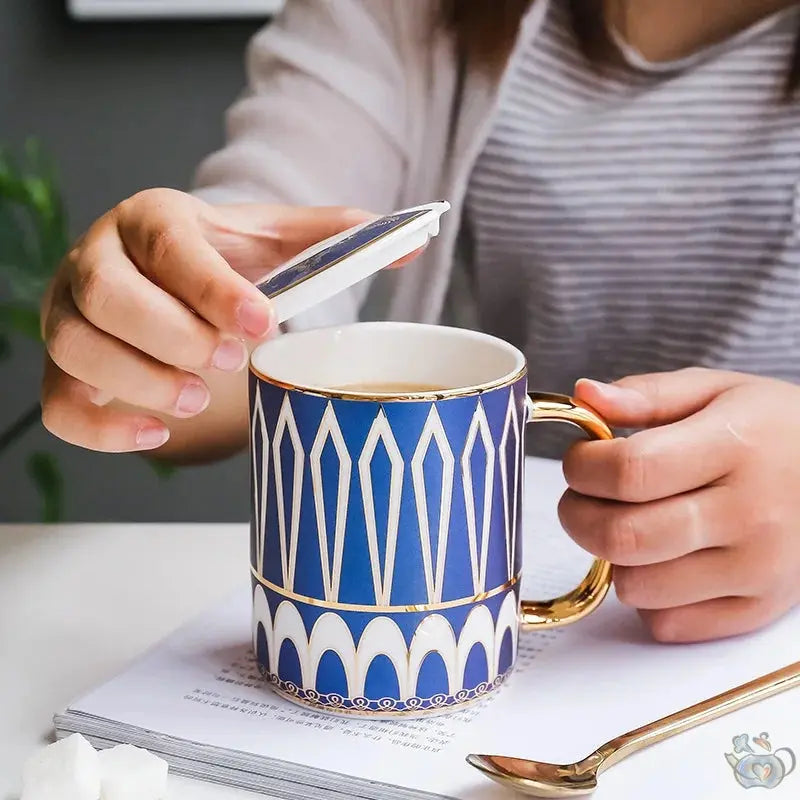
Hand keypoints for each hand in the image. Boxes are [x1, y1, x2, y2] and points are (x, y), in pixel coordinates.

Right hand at [40, 189, 377, 452]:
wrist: (161, 280)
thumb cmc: (218, 263)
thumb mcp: (271, 241)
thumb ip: (331, 238)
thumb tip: (411, 240)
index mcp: (152, 220)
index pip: (168, 244)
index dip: (212, 286)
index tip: (262, 322)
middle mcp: (97, 260)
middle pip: (107, 295)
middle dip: (174, 336)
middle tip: (229, 362)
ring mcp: (70, 316)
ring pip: (78, 349)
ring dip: (144, 382)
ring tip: (199, 397)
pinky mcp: (65, 369)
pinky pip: (61, 406)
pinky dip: (106, 429)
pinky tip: (158, 432)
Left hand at [559, 368, 799, 642]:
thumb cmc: (770, 429)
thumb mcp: (714, 390)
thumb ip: (645, 394)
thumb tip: (585, 395)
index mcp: (735, 447)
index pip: (632, 471)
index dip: (583, 467)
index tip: (579, 460)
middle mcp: (751, 514)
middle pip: (624, 536)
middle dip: (578, 516)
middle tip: (582, 497)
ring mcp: (756, 570)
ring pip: (637, 587)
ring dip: (611, 558)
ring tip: (628, 523)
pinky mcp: (755, 609)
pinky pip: (666, 624)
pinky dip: (645, 596)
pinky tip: (661, 559)